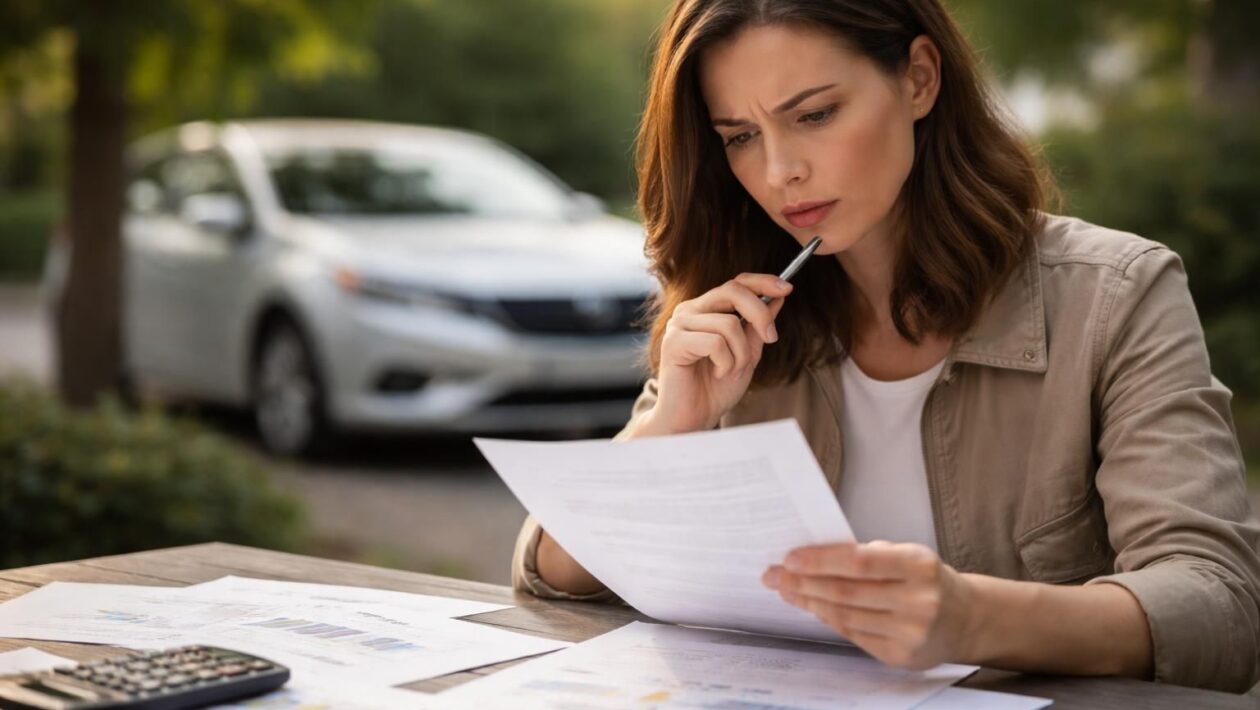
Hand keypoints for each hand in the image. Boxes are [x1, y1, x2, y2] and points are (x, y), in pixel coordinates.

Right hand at [648, 273, 791, 433]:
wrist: (692, 420)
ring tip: (733, 372)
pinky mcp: (673, 343)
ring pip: (728, 323)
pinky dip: (726, 363)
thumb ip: (758, 327)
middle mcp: (689, 311)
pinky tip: (718, 375)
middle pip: (732, 291)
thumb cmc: (715, 389)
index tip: (787, 289)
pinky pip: (715, 342)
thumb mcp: (747, 354)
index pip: (735, 283)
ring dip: (741, 353)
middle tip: (771, 337)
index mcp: (705, 310)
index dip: (762, 282)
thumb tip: (778, 297)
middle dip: (760, 314)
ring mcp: (679, 325)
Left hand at [763, 541, 977, 669]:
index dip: (820, 560)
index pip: (859, 561)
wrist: (965, 619)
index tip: (790, 558)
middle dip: (804, 583)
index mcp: (919, 566)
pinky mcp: (900, 656)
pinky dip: (829, 620)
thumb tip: (812, 559)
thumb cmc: (927, 580)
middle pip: (846, 592)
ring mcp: (910, 633)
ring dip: (810, 602)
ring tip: (787, 590)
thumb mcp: (907, 556)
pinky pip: (853, 635)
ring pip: (845, 616)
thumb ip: (867, 556)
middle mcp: (917, 601)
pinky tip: (813, 608)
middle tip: (775, 575)